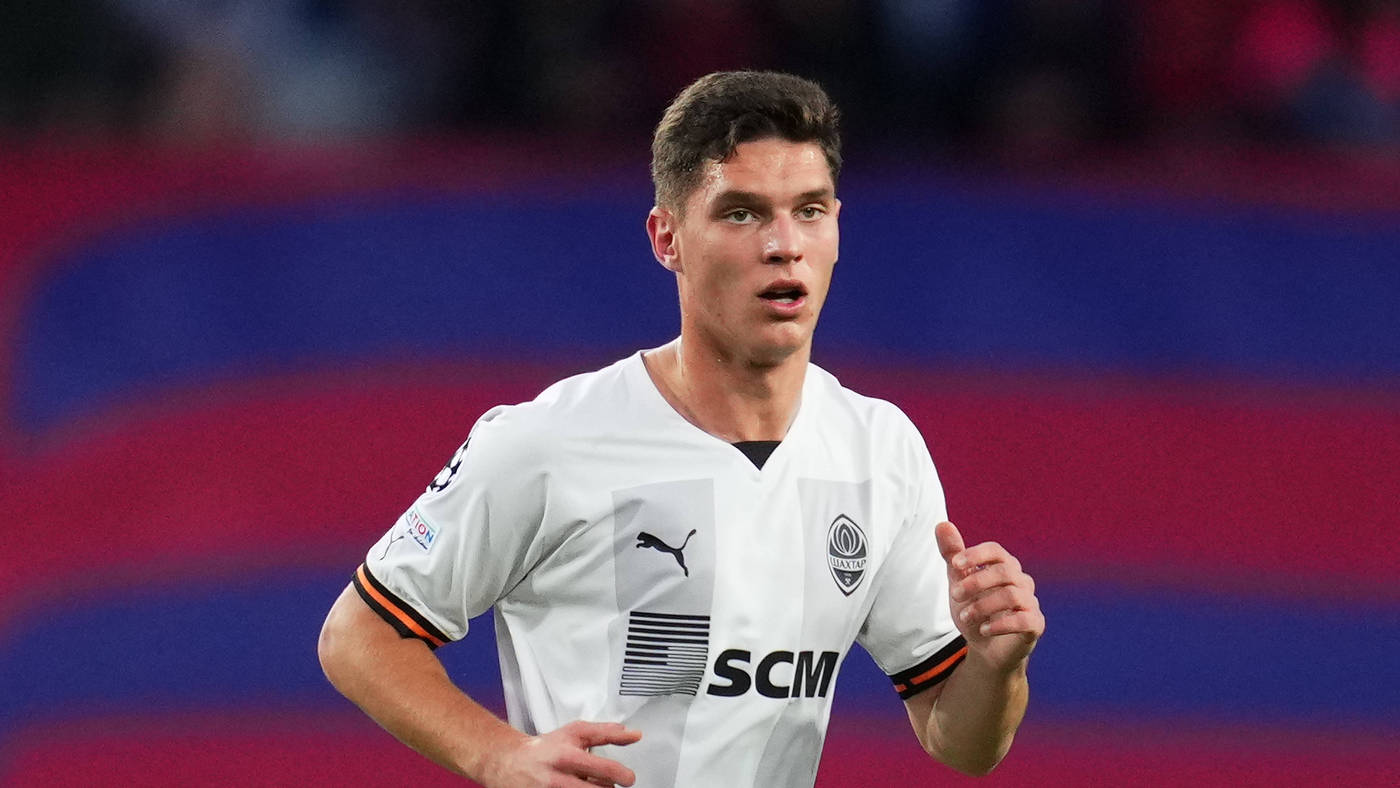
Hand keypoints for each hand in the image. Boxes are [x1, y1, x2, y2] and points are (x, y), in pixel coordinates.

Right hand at [482, 720, 641, 787]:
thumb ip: (605, 733)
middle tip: (611, 785)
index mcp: (567, 757)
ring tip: (593, 785)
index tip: (628, 778)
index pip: (602, 768)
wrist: (510, 763)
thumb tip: (634, 735)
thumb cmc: (547, 748)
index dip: (621, 774)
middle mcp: (557, 779)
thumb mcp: (575, 733)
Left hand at [936, 521, 1042, 671]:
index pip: (995, 550)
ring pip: (1012, 595)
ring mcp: (1030, 603)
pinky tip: (983, 629)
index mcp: (1004, 566)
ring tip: (965, 617)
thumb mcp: (958, 582)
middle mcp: (1021, 581)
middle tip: (955, 595)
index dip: (976, 554)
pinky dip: (1000, 624)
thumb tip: (941, 523)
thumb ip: (952, 554)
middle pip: (1004, 571)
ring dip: (983, 605)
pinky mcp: (1035, 625)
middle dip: (975, 582)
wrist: (986, 648)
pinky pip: (1025, 620)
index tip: (954, 564)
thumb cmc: (975, 609)